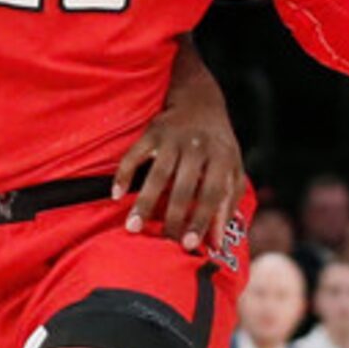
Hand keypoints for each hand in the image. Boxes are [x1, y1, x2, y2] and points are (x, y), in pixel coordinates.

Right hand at [115, 90, 245, 255]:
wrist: (199, 101)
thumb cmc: (218, 146)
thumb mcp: (232, 171)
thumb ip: (228, 205)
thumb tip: (217, 244)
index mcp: (222, 157)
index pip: (213, 193)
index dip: (202, 220)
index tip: (189, 245)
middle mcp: (199, 147)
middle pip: (184, 187)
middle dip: (173, 217)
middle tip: (161, 242)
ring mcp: (174, 138)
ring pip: (158, 174)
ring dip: (144, 202)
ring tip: (132, 227)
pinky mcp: (152, 131)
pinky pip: (135, 154)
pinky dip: (124, 174)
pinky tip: (116, 194)